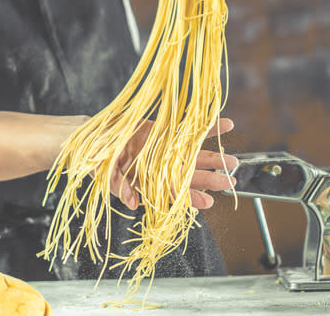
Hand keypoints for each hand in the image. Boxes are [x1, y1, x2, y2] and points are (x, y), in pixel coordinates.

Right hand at [110, 118, 237, 210]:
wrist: (96, 137)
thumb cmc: (98, 160)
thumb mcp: (105, 174)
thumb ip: (119, 187)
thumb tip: (132, 203)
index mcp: (149, 182)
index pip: (173, 194)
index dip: (190, 198)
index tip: (209, 202)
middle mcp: (162, 169)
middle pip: (191, 177)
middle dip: (212, 180)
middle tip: (231, 182)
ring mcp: (166, 151)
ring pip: (195, 156)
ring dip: (215, 158)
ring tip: (234, 161)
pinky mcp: (167, 132)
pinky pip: (190, 131)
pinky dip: (208, 128)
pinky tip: (226, 125)